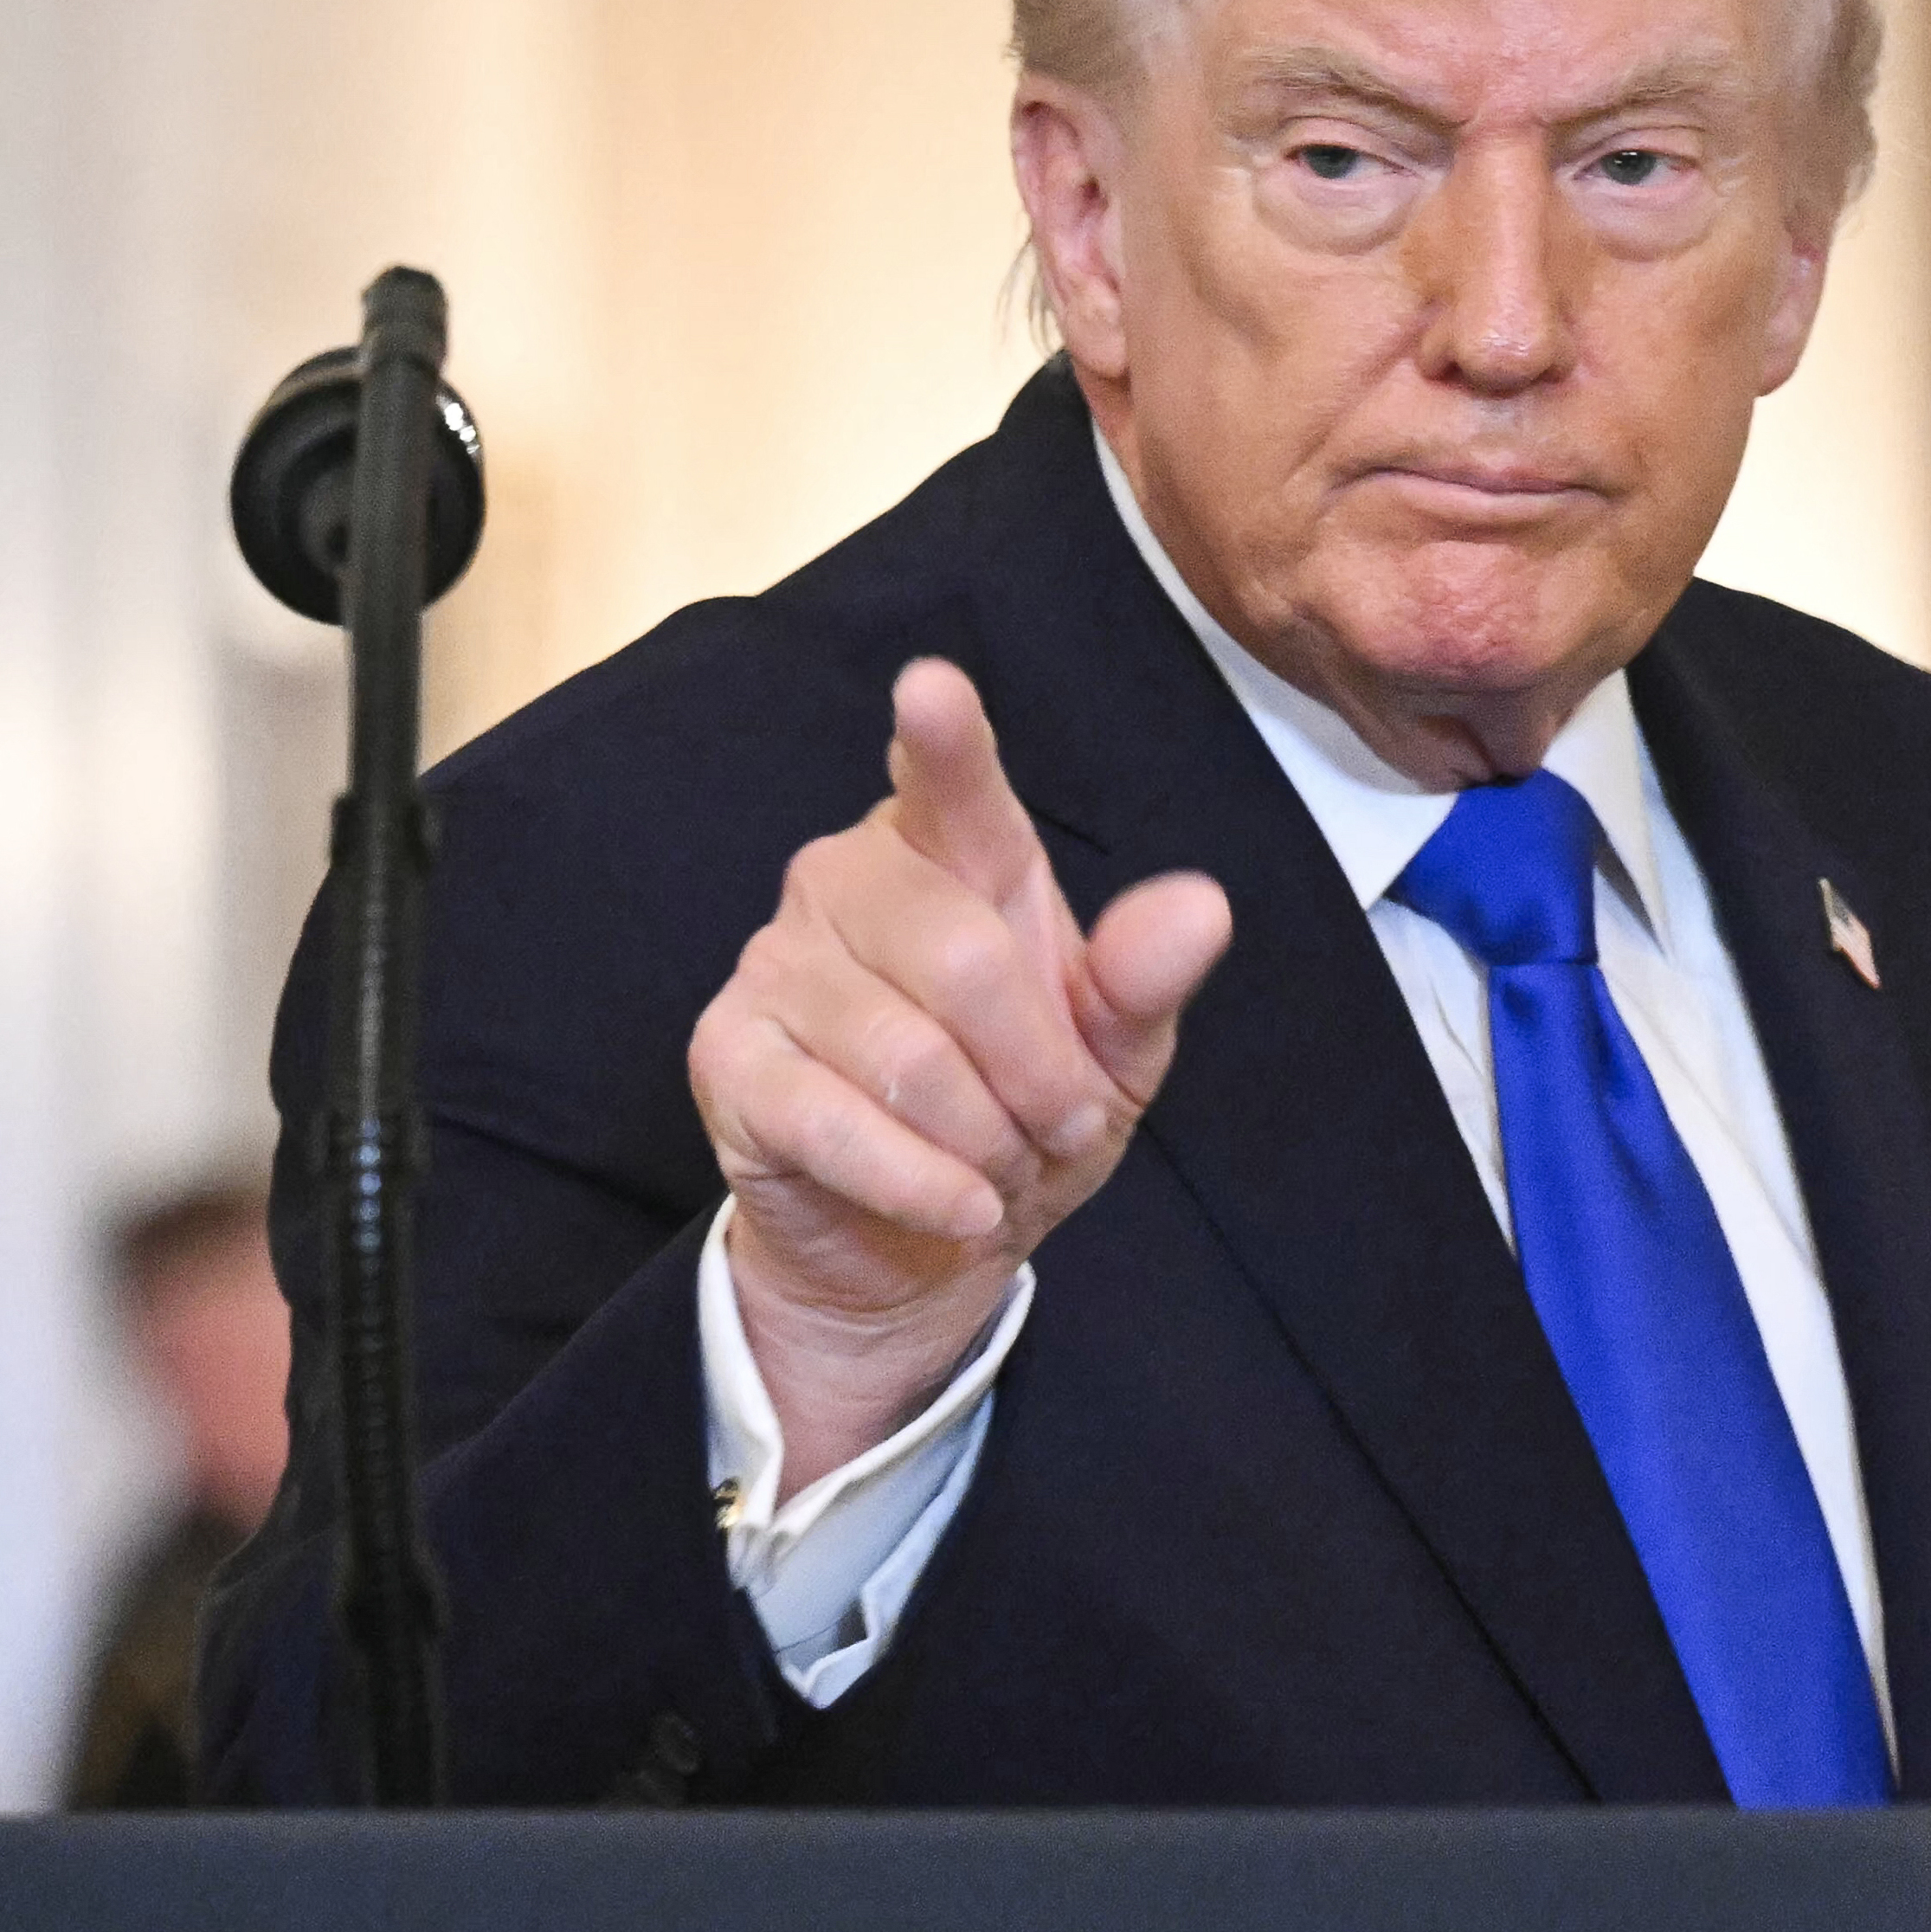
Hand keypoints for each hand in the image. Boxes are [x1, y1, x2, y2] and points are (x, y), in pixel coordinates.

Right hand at [688, 658, 1232, 1495]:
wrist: (917, 1241)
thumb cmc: (1017, 1116)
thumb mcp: (1111, 1058)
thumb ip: (1144, 981)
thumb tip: (1202, 906)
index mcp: (952, 851)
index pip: (953, 786)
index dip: (944, 742)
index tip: (932, 690)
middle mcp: (847, 878)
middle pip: (963, 959)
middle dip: (1038, 1074)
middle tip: (1060, 1128)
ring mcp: (774, 962)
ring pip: (907, 1057)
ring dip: (983, 1142)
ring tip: (997, 1167)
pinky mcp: (728, 1056)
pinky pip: (836, 1124)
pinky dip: (919, 1186)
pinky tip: (957, 1209)